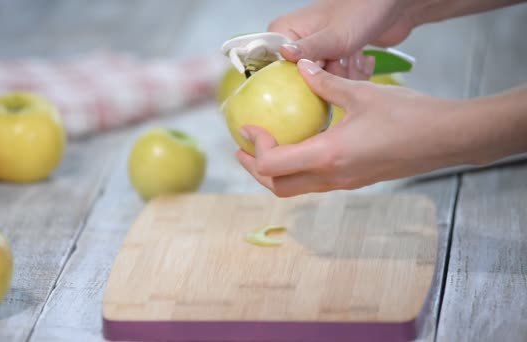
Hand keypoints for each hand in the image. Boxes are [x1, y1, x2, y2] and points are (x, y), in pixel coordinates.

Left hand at [236, 59, 467, 196]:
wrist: (447, 139)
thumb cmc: (410, 116)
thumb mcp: (362, 93)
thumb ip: (326, 83)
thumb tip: (302, 68)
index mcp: (329, 155)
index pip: (273, 165)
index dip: (254, 148)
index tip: (249, 128)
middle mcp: (333, 177)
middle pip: (278, 187)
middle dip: (254, 170)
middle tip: (243, 148)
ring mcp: (345, 183)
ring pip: (296, 188)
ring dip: (274, 173)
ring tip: (264, 149)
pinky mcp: (355, 180)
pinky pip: (315, 182)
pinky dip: (297, 170)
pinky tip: (300, 146)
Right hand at [268, 0, 416, 78]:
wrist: (393, 6)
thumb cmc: (362, 10)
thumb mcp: (333, 36)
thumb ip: (308, 49)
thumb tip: (284, 55)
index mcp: (286, 31)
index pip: (273, 67)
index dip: (292, 79)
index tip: (311, 80)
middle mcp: (297, 42)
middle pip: (300, 79)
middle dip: (325, 78)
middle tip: (340, 63)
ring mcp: (316, 51)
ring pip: (321, 82)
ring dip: (343, 76)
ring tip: (354, 57)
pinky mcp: (332, 58)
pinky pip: (335, 79)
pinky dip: (351, 75)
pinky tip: (361, 59)